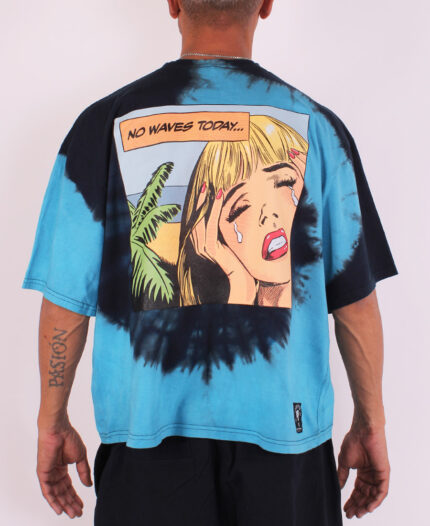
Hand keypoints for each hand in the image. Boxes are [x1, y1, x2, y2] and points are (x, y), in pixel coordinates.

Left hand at [36, 422, 92, 517]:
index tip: (81, 505)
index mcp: (62, 468)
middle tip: (77, 513)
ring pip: (56, 494)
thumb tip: (88, 485)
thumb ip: (84, 472)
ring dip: (63, 504)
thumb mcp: (80, 457)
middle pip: (62, 492)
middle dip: (70, 503)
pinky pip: (46, 491)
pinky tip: (59, 509)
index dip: (75, 496)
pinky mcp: (43, 474)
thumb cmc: (69, 438)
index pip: (68, 486)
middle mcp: (54, 473)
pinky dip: (52, 501)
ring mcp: (48, 474)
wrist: (59, 429)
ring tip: (71, 513)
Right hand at [191, 183, 256, 303]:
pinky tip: (218, 198)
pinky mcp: (209, 249)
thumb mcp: (227, 240)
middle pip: (195, 217)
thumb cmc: (237, 258)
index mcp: (199, 243)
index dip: (198, 204)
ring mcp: (201, 248)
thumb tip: (225, 210)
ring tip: (213, 188)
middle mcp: (196, 245)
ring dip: (207, 202)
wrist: (241, 277)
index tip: (204, 189)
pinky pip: (210, 225)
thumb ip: (222, 229)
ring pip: (202, 219)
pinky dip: (213, 210)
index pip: (196, 219)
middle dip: (200, 200)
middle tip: (205, 184)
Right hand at [337, 425, 389, 518]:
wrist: (363, 430)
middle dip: (357, 505)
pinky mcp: (384, 473)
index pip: (358, 491)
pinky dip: (376, 501)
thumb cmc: (353, 441)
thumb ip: (342, 475)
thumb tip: (339, 487)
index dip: (352, 500)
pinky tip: (369, 508)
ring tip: (358, 513)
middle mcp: (371, 475)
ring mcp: (378, 475)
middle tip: (350, 513)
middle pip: (365, 495)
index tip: (345, 508)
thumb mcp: (344, 462)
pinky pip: (382, 491)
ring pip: (373, 496)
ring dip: (366, 506)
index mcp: (362, 472)